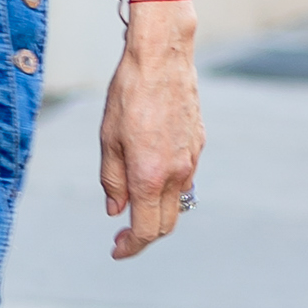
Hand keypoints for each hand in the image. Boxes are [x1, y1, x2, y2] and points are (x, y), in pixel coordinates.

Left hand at [99, 23, 203, 259]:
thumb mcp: (108, 139)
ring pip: (178, 201)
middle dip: (145, 236)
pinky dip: (168, 186)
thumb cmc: (129, 94)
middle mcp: (177, 173)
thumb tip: (116, 210)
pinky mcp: (198, 143)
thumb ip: (112, 179)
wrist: (162, 58)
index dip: (130, 246)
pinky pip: (185, 177)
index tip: (116, 249)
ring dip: (157, 211)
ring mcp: (192, 159)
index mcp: (150, 176)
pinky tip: (151, 171)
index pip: (145, 230)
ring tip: (134, 202)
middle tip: (122, 233)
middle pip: (166, 224)